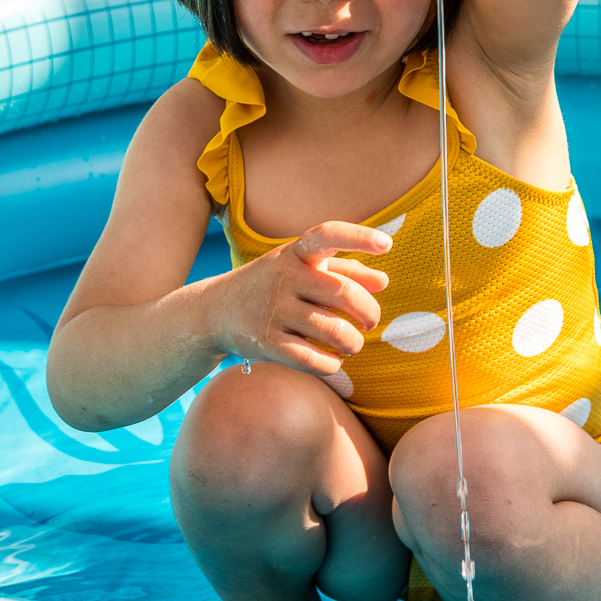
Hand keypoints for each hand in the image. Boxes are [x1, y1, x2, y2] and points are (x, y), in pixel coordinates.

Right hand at [212, 221, 391, 375]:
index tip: (385, 243)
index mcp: (296, 254)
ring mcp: (274, 311)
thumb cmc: (272, 284)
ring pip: (334, 331)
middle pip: (343, 293)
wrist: (215, 309)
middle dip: (369, 312)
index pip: (327, 235)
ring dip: (353, 342)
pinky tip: (333, 361)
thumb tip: (383, 281)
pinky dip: (332, 365)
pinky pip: (313, 360)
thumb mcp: (302, 268)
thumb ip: (344, 270)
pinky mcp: (267, 343)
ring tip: (352, 343)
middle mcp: (284, 277)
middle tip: (371, 322)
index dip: (358, 236)